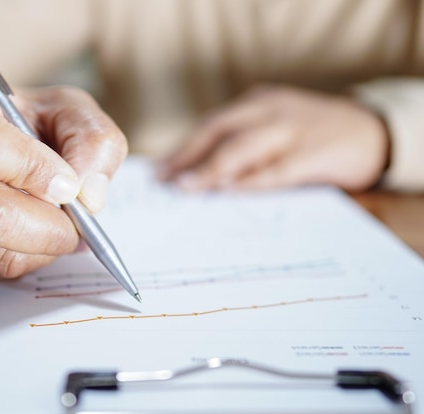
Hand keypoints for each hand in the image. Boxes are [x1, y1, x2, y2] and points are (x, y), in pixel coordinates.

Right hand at [0, 72, 126, 278]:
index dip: (33, 170)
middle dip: (45, 225)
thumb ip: (91, 141)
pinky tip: (31, 239)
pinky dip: (18, 260)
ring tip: (58, 230)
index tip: (69, 184)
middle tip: (75, 224)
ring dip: (37, 248)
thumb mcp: (66, 110)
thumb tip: (87, 196)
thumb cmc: (20, 121)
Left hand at [158, 85, 389, 191]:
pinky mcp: (316, 150)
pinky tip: (232, 190)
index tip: (159, 171)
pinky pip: (278, 168)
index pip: (211, 126)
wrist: (373, 131)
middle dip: (188, 156)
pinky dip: (253, 180)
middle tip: (166, 181)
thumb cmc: (312, 135)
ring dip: (213, 168)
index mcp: (257, 103)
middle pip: (219, 131)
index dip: (183, 148)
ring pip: (243, 147)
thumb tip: (196, 176)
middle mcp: (270, 110)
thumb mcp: (275, 128)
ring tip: (188, 187)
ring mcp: (294, 128)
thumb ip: (243, 146)